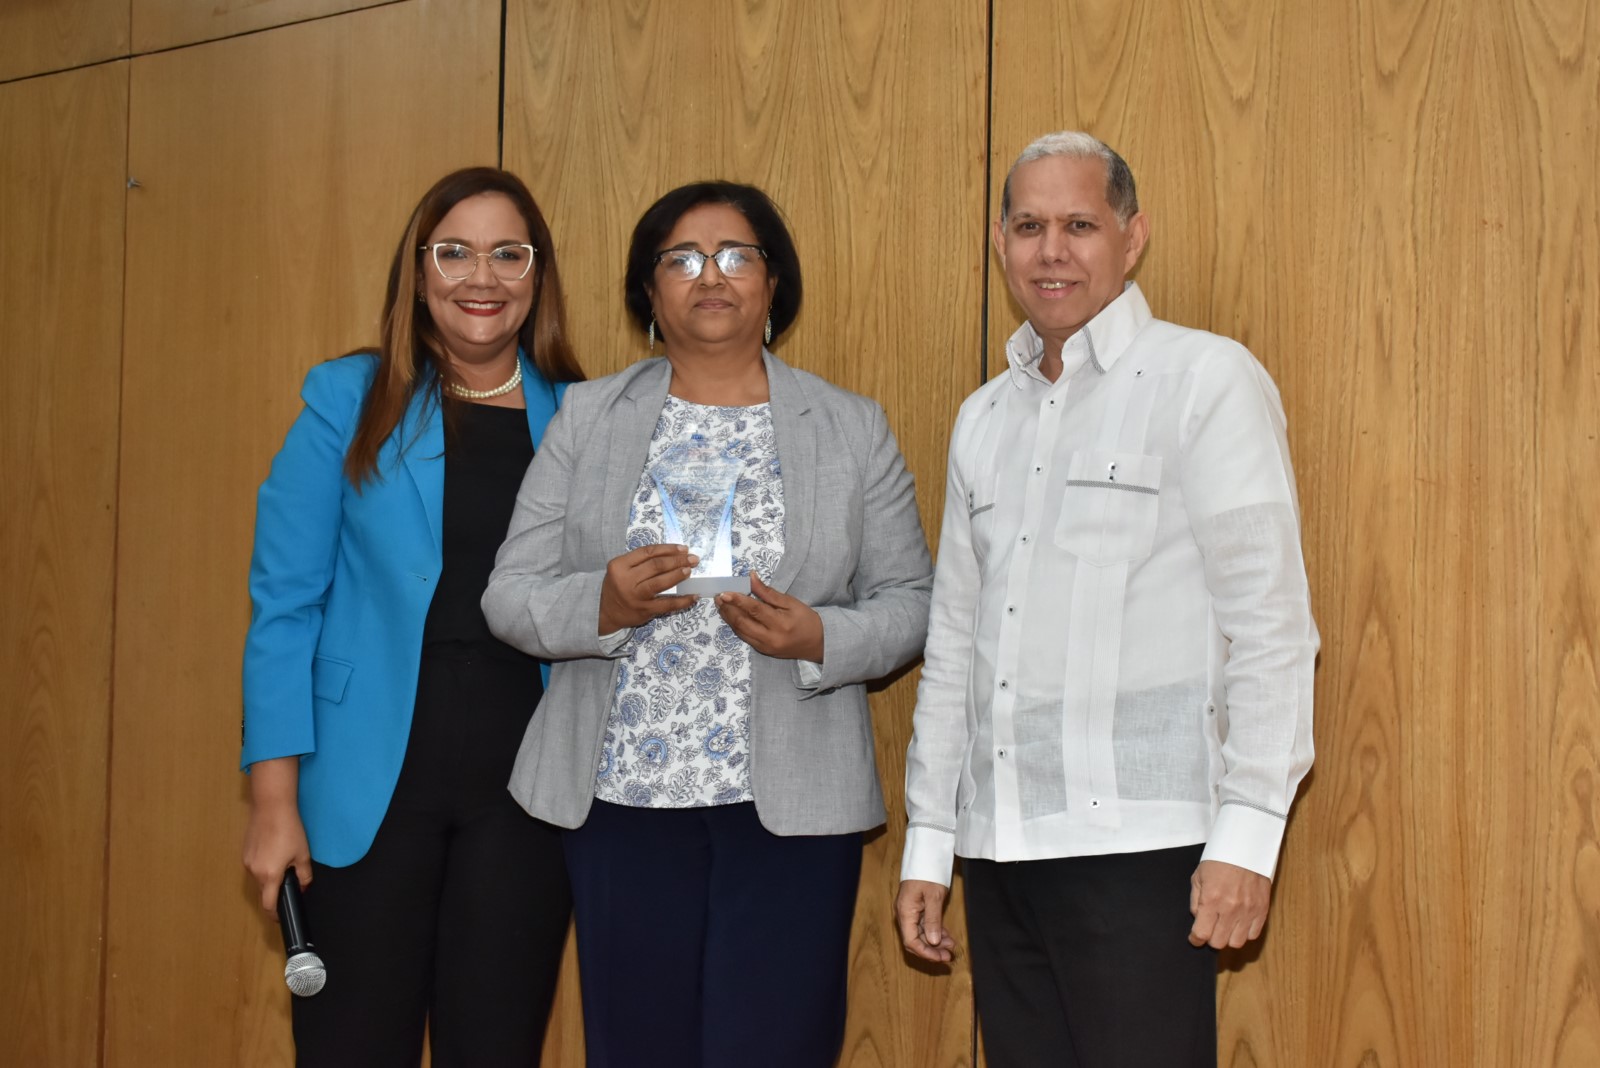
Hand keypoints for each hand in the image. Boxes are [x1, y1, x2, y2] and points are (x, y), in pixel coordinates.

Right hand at [242, 757, 310, 914]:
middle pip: (264, 892)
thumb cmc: (289, 830)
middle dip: (275, 893)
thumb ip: (304, 875)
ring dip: (269, 878)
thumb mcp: (303, 854)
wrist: (271, 807)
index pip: (268, 904)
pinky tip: (274, 854)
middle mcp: (255, 872)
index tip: (280, 919)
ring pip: (259, 879)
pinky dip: (264, 867)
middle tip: (289, 885)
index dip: (274, 915)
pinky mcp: (245, 853)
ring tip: (283, 863)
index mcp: (270, 875)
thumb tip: (304, 886)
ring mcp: (247, 863)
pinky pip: (255, 867)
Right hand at [598, 544, 698, 633]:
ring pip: (661, 582)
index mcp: (620, 565)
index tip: (683, 548)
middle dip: (677, 560)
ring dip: (679, 574)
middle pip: (656, 565)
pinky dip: (683, 600)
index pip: (647, 552)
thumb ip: (640, 561)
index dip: (668, 549)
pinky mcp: (645, 610)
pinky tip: (693, 596)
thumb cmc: (617, 586)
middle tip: (693, 558)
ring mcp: (636, 596)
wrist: (606, 612)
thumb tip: (672, 554)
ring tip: (690, 570)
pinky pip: (667, 604)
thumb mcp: (621, 569)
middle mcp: (627, 580)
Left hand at [714, 573, 823, 661]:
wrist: (818, 644)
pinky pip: (744, 637)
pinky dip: (735, 626)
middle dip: (728, 609)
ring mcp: (765, 647)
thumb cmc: (806, 620)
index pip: (755, 610)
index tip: (725, 592)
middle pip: (743, 622)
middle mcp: (770, 638)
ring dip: (728, 617)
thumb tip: (751, 578)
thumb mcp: (791, 602)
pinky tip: (730, 616)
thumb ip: (768, 592)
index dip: (738, 600)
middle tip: (719, 596)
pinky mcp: (762, 651)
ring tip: (721, 604)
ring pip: (740, 631)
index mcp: (780, 623)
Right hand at [896, 879, 956, 961]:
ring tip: (952, 946)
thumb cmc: (928, 872)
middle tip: (949, 956)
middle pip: (915, 940)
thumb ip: (932, 920)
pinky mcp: (918, 908)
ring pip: (921, 934)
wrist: (926, 855)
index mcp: (905, 912)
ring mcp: (911, 912)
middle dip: (931, 950)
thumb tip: (932, 942)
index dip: (925, 952)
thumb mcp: (934, 897)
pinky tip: (947, 937)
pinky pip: (925, 925)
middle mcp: (905, 914)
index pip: (911, 941)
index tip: (941, 958)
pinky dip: (935, 932)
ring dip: (935, 942)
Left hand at [1188, 859, 1271, 948]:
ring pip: (1236, 942)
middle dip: (1210, 938)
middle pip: (1218, 942)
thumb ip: (1195, 901)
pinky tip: (1239, 923)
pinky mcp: (1262, 910)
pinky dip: (1245, 933)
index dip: (1195, 939)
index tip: (1194, 937)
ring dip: (1228, 937)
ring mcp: (1248, 911)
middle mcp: (1230, 909)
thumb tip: (1198, 919)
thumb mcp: (1198, 877)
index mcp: (1211, 900)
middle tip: (1210, 929)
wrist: (1245, 848)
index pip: (1201, 933)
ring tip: (1225, 926)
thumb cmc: (1218, 861)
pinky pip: (1253, 934)